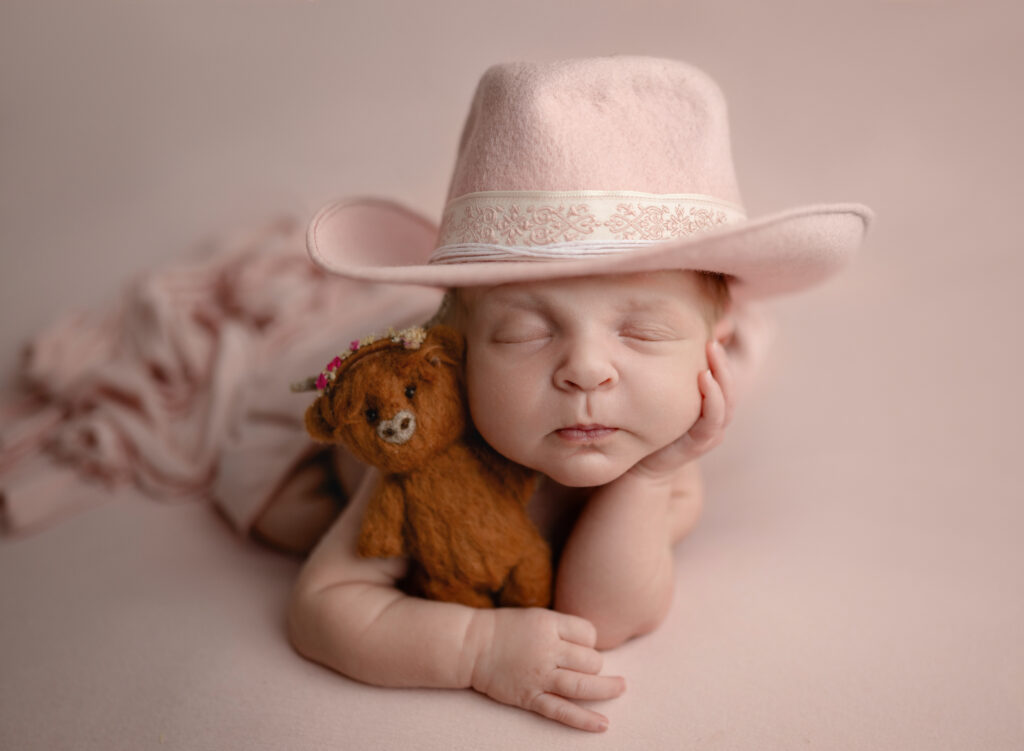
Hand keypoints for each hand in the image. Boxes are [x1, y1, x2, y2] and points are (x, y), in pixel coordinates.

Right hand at [469, 608, 625, 731]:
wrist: (471, 645)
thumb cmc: (506, 629)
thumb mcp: (537, 616)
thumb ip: (563, 628)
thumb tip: (592, 647)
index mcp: (549, 624)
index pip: (588, 633)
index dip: (590, 641)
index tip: (582, 645)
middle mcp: (547, 650)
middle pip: (590, 660)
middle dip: (595, 664)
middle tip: (588, 666)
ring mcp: (539, 675)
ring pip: (582, 685)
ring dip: (606, 689)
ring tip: (621, 688)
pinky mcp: (530, 697)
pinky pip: (562, 711)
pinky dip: (584, 720)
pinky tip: (603, 725)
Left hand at [634, 339, 734, 477]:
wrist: (639, 467)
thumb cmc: (648, 428)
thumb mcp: (660, 396)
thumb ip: (667, 374)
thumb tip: (658, 338)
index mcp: (708, 406)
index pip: (723, 378)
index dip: (721, 356)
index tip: (713, 331)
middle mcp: (713, 418)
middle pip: (729, 386)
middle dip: (723, 360)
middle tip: (712, 338)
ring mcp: (709, 432)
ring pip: (726, 401)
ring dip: (722, 374)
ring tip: (712, 352)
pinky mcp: (700, 443)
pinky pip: (713, 420)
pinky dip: (713, 398)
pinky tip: (704, 377)